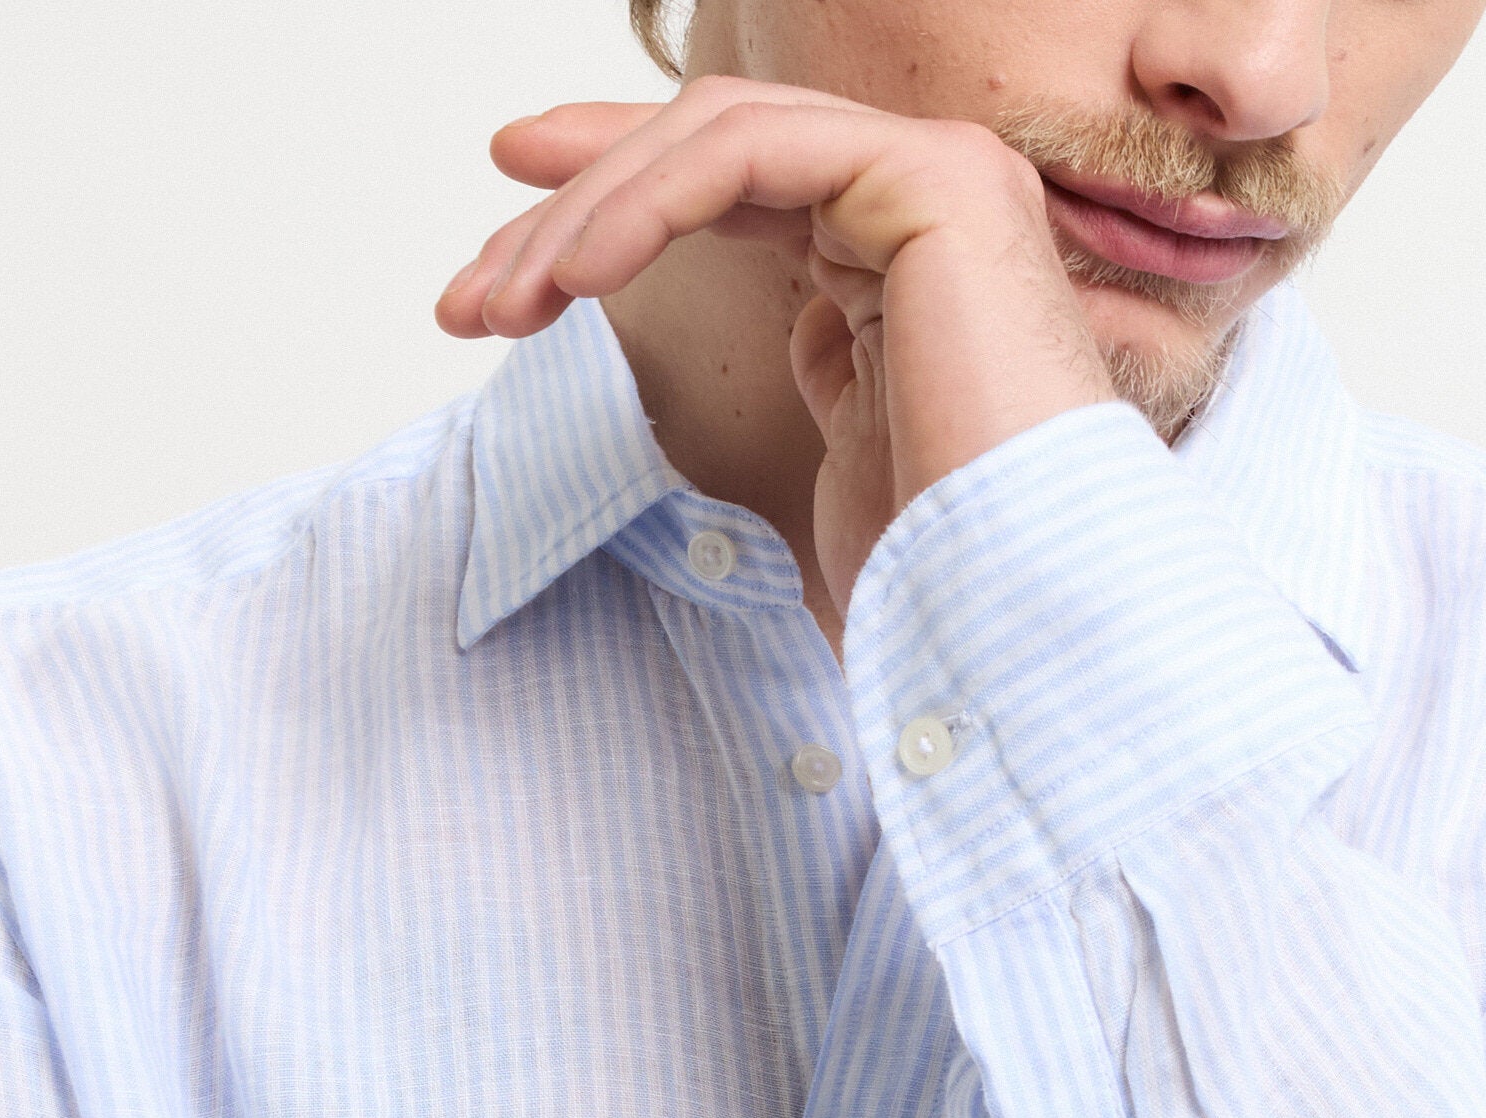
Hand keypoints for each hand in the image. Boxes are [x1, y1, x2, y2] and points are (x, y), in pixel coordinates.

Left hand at [436, 78, 1118, 612]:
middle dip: (575, 211)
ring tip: (500, 305)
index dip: (620, 197)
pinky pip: (752, 151)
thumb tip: (805, 326)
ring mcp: (943, 182)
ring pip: (719, 139)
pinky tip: (577, 276)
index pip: (748, 186)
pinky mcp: (936, 184)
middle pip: (715, 152)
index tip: (520, 246)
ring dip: (586, 216)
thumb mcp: (854, 446)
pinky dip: (645, 200)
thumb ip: (834, 361)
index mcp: (917, 259)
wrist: (1011, 610)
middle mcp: (935, 202)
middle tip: (474, 297)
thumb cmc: (941, 569)